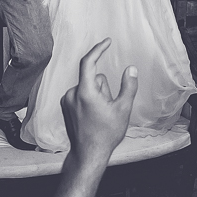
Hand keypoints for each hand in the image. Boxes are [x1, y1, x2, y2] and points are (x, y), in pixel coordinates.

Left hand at [60, 39, 137, 167]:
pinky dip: (89, 100)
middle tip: (109, 108)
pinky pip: (81, 95)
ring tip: (100, 115)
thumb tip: (131, 68)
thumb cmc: (107, 134)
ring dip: (97, 95)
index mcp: (86, 92)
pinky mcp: (65, 107)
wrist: (88, 154)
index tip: (107, 42)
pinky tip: (92, 117)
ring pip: (88, 88)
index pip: (89, 62)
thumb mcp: (123, 109)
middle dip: (104, 88)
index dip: (98, 49)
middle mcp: (72, 94)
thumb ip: (128, 86)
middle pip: (94, 79)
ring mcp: (67, 101)